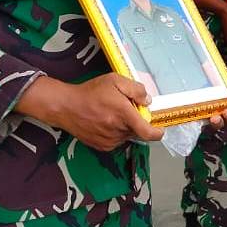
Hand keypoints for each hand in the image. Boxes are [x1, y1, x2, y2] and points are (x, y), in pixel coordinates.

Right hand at [18, 74, 162, 148]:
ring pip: (127, 136)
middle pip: (137, 131)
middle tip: (124, 109)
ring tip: (111, 114)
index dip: (157, 133)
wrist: (65, 106)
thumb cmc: (90, 92)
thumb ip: (135, 90)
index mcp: (123, 115)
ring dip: (125, 127)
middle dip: (136, 122)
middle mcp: (118, 130)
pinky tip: (105, 122)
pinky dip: (116, 133)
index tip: (160, 129)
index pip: (147, 133)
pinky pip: (117, 141)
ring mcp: (109, 141)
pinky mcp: (102, 146)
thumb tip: (148, 102)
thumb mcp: (115, 80)